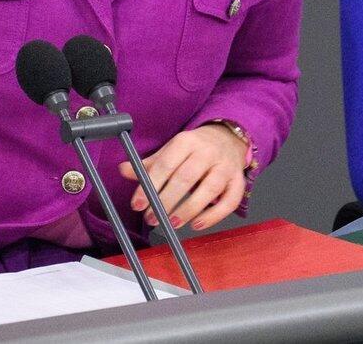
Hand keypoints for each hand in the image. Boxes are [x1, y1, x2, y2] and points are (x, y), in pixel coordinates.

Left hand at [118, 124, 247, 232]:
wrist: (227, 138)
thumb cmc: (194, 148)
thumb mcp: (170, 150)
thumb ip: (149, 164)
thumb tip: (124, 170)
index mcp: (186, 141)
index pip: (165, 165)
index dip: (150, 186)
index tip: (138, 204)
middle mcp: (207, 152)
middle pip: (186, 178)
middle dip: (166, 201)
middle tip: (152, 218)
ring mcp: (225, 167)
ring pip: (209, 189)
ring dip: (188, 209)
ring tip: (172, 223)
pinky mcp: (238, 181)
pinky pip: (229, 201)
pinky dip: (214, 216)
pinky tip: (196, 224)